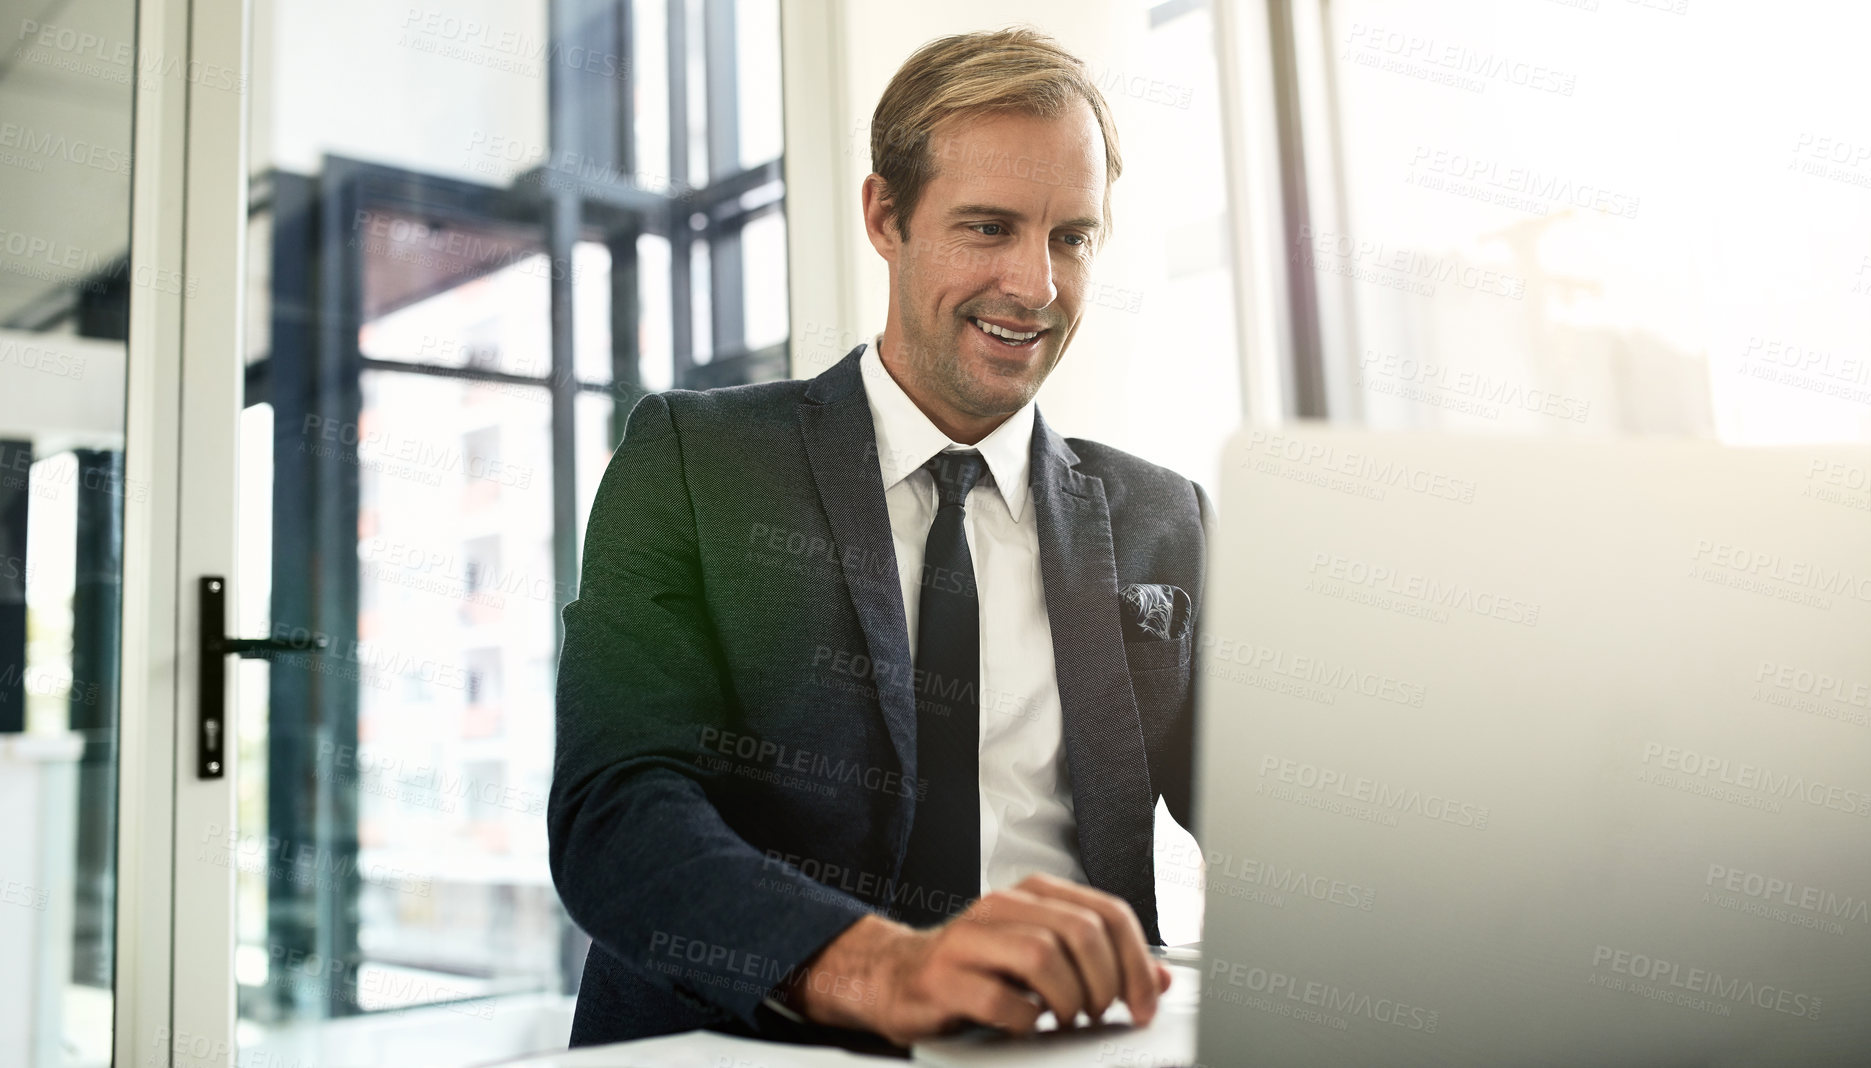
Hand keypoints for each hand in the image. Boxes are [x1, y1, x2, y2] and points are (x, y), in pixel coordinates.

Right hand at [782, 872, 1173, 1045]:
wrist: (899, 977)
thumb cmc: (978, 968)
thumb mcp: (1043, 955)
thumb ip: (1101, 961)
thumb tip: (1160, 980)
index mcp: (1034, 894)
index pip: (1107, 911)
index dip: (1137, 961)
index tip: (1145, 1002)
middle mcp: (1003, 906)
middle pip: (1080, 931)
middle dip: (1106, 982)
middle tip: (1103, 1013)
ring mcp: (969, 938)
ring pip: (1043, 956)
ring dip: (1069, 999)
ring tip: (1067, 1019)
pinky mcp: (944, 977)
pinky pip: (1002, 999)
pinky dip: (1026, 1020)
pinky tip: (1026, 1024)